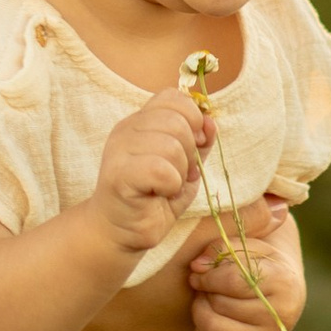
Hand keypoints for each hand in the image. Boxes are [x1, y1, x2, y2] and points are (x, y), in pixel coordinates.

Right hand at [92, 94, 211, 249]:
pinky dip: (170, 187)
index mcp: (141, 122)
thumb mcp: (184, 166)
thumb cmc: (153, 199)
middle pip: (177, 121)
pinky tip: (158, 195)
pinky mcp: (119, 174)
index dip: (192, 118)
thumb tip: (211, 122)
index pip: (172, 98)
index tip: (193, 145)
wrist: (121, 232)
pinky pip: (161, 170)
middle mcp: (127, 130)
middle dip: (189, 152)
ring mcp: (119, 150)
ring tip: (165, 187)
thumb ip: (198, 143)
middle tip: (176, 175)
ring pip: (171, 146)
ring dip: (179, 173)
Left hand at [184, 199, 303, 330]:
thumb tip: (196, 267)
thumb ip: (220, 247)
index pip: (233, 281)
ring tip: (205, 300)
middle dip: (204, 292)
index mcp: (283, 282)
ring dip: (200, 311)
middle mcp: (282, 316)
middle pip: (221, 305)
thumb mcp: (245, 243)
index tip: (198, 269)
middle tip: (203, 285)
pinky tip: (210, 317)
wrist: (281, 288)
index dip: (207, 274)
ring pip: (214, 329)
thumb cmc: (258, 260)